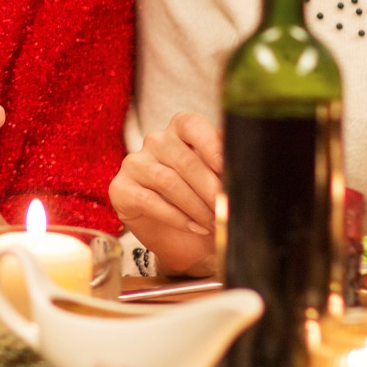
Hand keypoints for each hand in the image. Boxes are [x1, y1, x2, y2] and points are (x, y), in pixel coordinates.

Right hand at [109, 111, 221, 276]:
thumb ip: (227, 166)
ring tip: (213, 223)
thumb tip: (246, 161)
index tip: (225, 167)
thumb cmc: (204, 205)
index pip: (192, 125)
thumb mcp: (219, 183)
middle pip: (184, 160)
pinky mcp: (120, 189)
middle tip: (226, 209)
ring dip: (195, 206)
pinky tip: (193, 227)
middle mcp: (155, 141)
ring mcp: (135, 163)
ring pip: (167, 181)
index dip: (210, 144)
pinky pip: (148, 200)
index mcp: (180, 130)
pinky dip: (175, 217)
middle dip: (210, 188)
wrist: (184, 241)